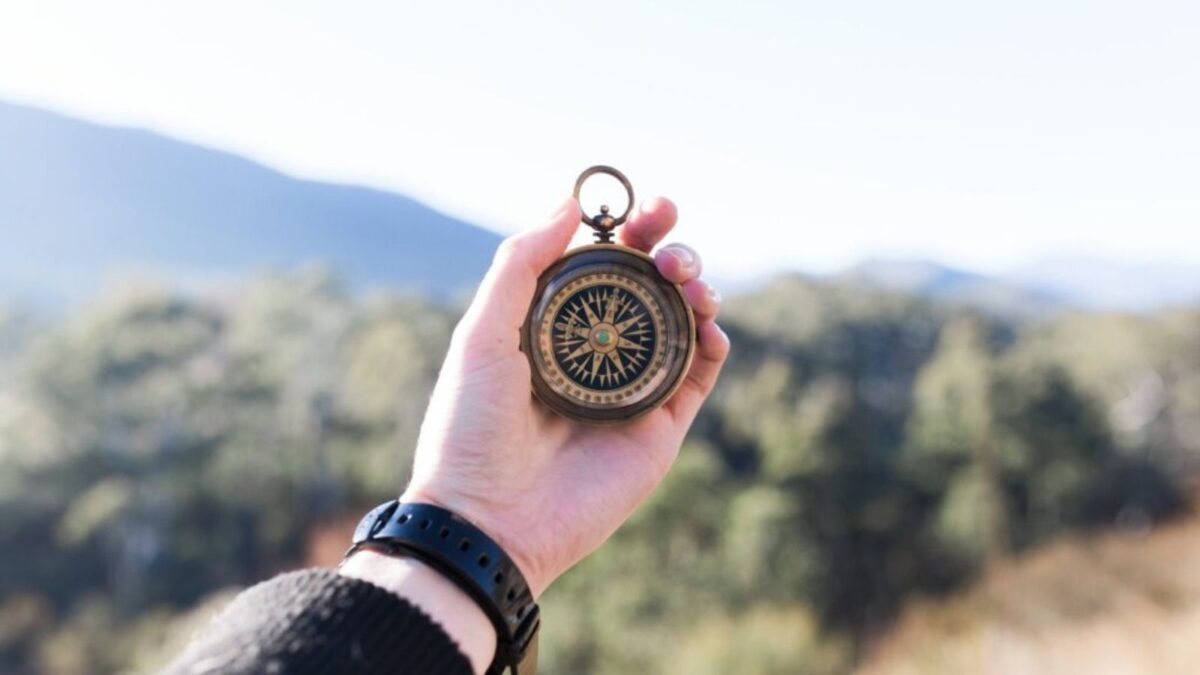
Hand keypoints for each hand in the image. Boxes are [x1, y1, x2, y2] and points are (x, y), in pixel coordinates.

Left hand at [402, 196, 728, 596]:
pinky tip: (707, 321)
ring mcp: (631, 389)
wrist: (489, 520)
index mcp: (553, 327)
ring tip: (687, 278)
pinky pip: (699, 375)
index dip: (629, 230)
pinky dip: (713, 341)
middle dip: (669, 249)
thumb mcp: (482, 334)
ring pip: (682, 322)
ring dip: (695, 287)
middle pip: (650, 286)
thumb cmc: (471, 428)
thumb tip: (569, 203)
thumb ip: (522, 264)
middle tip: (669, 238)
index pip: (602, 265)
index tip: (646, 206)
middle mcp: (596, 353)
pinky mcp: (659, 427)